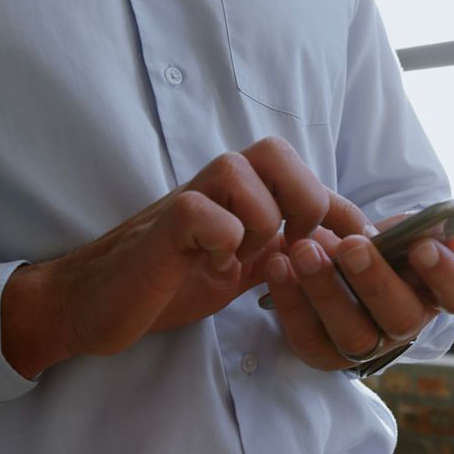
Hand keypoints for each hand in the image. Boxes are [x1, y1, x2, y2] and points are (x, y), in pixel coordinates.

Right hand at [1, 137, 372, 378]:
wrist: (94, 302)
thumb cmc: (169, 279)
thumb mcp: (240, 265)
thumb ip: (282, 249)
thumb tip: (340, 248)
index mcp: (240, 193)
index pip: (303, 175)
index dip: (339, 206)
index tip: (359, 243)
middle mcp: (214, 187)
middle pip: (275, 151)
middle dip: (303, 199)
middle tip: (293, 245)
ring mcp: (187, 202)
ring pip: (242, 172)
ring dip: (259, 222)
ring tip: (242, 260)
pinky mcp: (160, 230)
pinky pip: (203, 213)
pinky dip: (221, 241)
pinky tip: (212, 267)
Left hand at [263, 214, 453, 370]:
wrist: (330, 261)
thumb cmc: (376, 245)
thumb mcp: (404, 228)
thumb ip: (430, 224)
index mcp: (433, 292)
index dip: (445, 275)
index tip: (423, 246)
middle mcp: (404, 325)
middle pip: (401, 317)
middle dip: (376, 281)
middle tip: (352, 246)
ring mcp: (364, 345)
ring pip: (353, 334)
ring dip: (327, 290)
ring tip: (304, 250)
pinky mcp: (322, 352)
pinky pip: (306, 335)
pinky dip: (290, 299)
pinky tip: (278, 264)